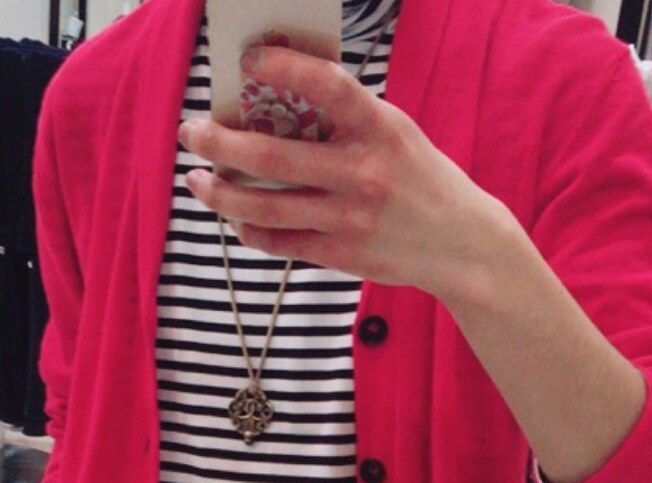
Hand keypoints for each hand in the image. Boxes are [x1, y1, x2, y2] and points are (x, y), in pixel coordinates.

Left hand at [178, 44, 511, 300]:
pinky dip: (250, 227)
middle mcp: (363, 174)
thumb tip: (277, 96)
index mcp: (380, 129)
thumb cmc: (419, 178)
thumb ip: (346, 118)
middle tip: (191, 131)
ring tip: (196, 180)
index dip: (285, 67)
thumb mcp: (395, 133)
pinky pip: (280, 242)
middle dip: (220, 142)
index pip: (328, 86)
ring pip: (265, 206)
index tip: (249, 59)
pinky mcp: (340, 254)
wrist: (459, 245)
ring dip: (220, 192)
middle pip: (274, 155)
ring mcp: (349, 219)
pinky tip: (235, 215)